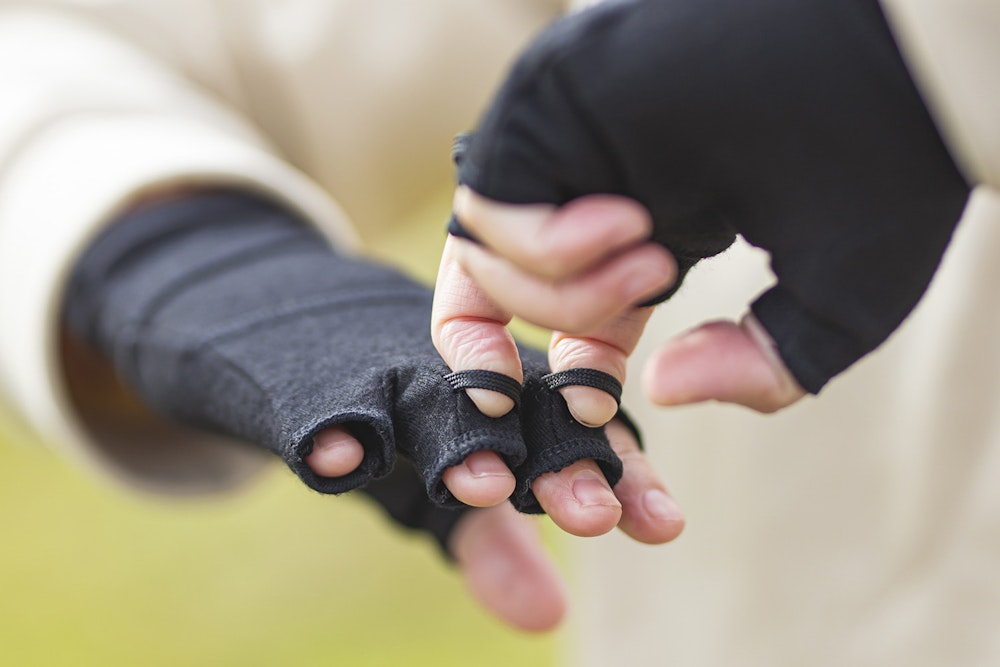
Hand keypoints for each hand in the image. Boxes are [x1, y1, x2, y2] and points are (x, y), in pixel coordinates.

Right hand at [306, 417, 683, 631]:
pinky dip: (333, 433)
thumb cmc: (409, 434)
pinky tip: (335, 460)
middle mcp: (467, 386)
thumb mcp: (453, 505)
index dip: (623, 482)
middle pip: (524, 417)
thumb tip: (550, 614)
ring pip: (436, 408)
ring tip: (482, 486)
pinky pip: (326, 410)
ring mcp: (394, 381)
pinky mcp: (324, 387)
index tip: (662, 525)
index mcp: (517, 408)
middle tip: (591, 515)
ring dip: (460, 448)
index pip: (583, 441)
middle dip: (560, 466)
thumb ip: (498, 551)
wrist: (315, 353)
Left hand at [447, 0, 969, 401]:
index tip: (600, 413)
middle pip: (497, 280)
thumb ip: (762, 367)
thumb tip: (660, 390)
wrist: (900, 58)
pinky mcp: (544, 102)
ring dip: (567, 298)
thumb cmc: (883, 165)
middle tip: (577, 387)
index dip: (575, 368)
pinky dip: (550, 246)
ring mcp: (567, 141)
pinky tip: (634, 223)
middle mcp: (598, 180)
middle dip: (513, 354)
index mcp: (657, 218)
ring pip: (491, 253)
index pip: (572, 304)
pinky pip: (492, 204)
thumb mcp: (833, 304)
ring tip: (658, 265)